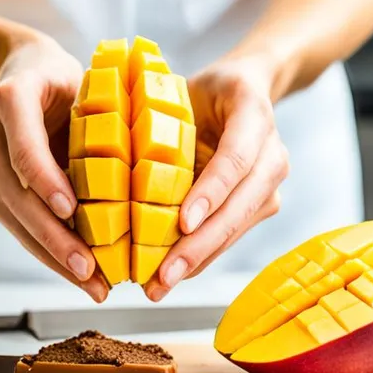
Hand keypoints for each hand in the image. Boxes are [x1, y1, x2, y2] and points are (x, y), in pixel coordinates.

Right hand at [0, 36, 109, 302]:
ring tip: (91, 284)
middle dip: (53, 237)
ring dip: (53, 256)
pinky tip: (80, 274)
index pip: (24, 145)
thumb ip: (103, 115)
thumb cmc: (66, 77)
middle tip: (88, 269)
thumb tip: (149, 166)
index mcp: (13, 98)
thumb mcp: (87, 81)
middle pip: (16, 195)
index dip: (44, 179)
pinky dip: (50, 252)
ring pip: (16, 219)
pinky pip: (21, 226)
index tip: (70, 209)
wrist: (26, 71)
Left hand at [143, 57, 289, 301]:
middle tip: (163, 275)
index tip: (182, 223)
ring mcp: (269, 185)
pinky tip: (170, 275)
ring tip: (160, 285)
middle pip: (238, 207)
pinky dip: (200, 257)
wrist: (249, 90)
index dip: (210, 193)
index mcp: (254, 114)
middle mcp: (272, 155)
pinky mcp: (259, 206)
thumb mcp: (184, 86)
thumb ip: (158, 113)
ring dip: (198, 261)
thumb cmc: (206, 89)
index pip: (234, 160)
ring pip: (235, 229)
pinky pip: (229, 235)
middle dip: (200, 246)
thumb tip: (101, 136)